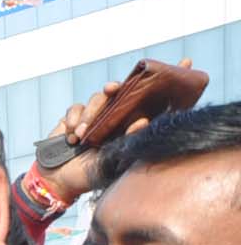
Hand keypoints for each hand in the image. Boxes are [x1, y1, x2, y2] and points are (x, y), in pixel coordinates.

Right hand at [45, 58, 192, 202]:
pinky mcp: (74, 118)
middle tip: (114, 88)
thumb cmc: (90, 175)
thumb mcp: (115, 161)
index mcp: (130, 126)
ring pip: (97, 98)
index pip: (153, 101)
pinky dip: (73, 120)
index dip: (168, 81)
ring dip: (89, 115)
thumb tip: (143, 120)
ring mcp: (95, 116)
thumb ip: (130, 140)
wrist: (59, 182)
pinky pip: (75, 108)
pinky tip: (70, 137)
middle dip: (119, 86)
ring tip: (81, 137)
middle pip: (123, 91)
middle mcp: (115, 117)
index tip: (186, 62)